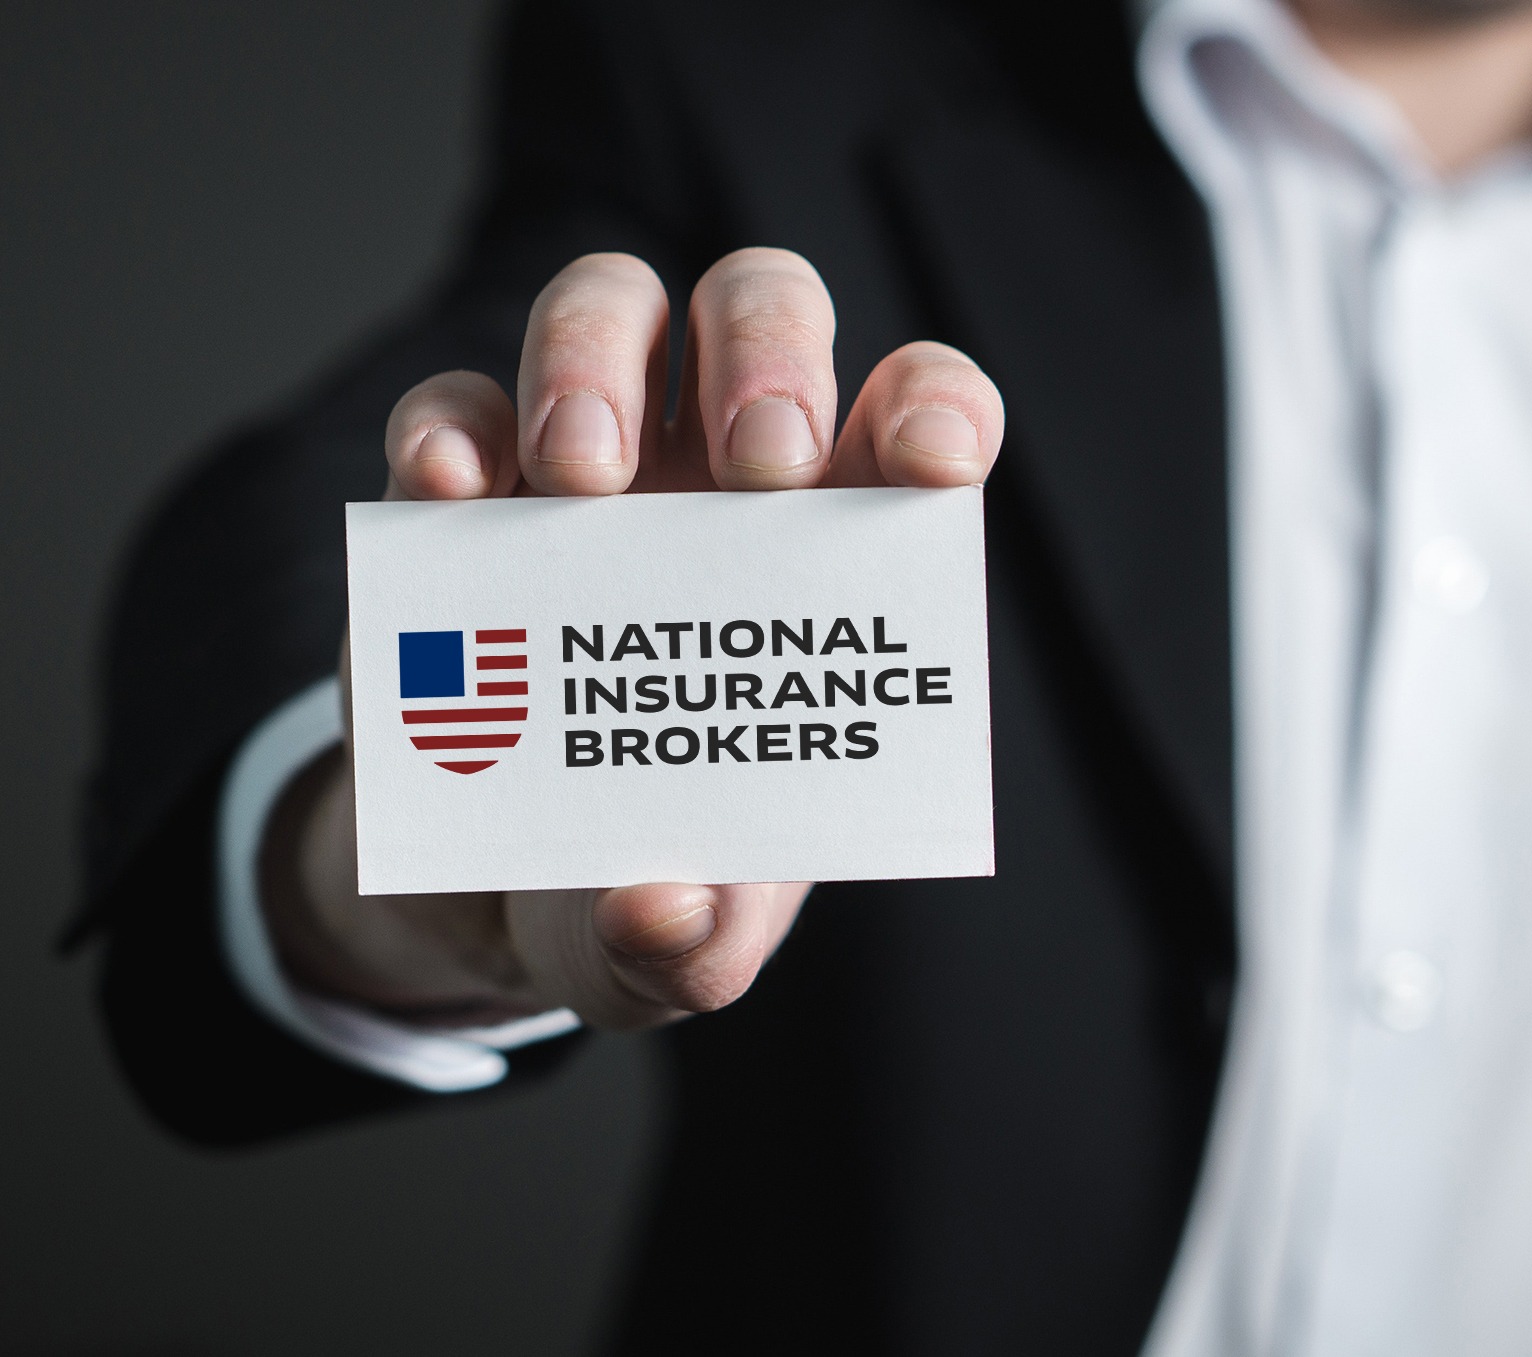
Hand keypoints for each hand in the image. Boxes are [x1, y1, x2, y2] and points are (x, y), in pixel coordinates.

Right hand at [263, 249, 1002, 1030]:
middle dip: (770, 358)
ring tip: (585, 481)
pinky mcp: (459, 497)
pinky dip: (450, 428)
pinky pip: (454, 407)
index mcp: (834, 559)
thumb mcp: (679, 946)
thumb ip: (696, 946)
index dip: (939, 409)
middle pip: (762, 313)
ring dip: (598, 360)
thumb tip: (670, 910)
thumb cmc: (639, 888)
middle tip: (758, 469)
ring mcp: (587, 472)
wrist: (496, 895)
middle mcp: (721, 484)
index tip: (933, 466)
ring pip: (612, 308)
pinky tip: (452, 491)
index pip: (918, 420)